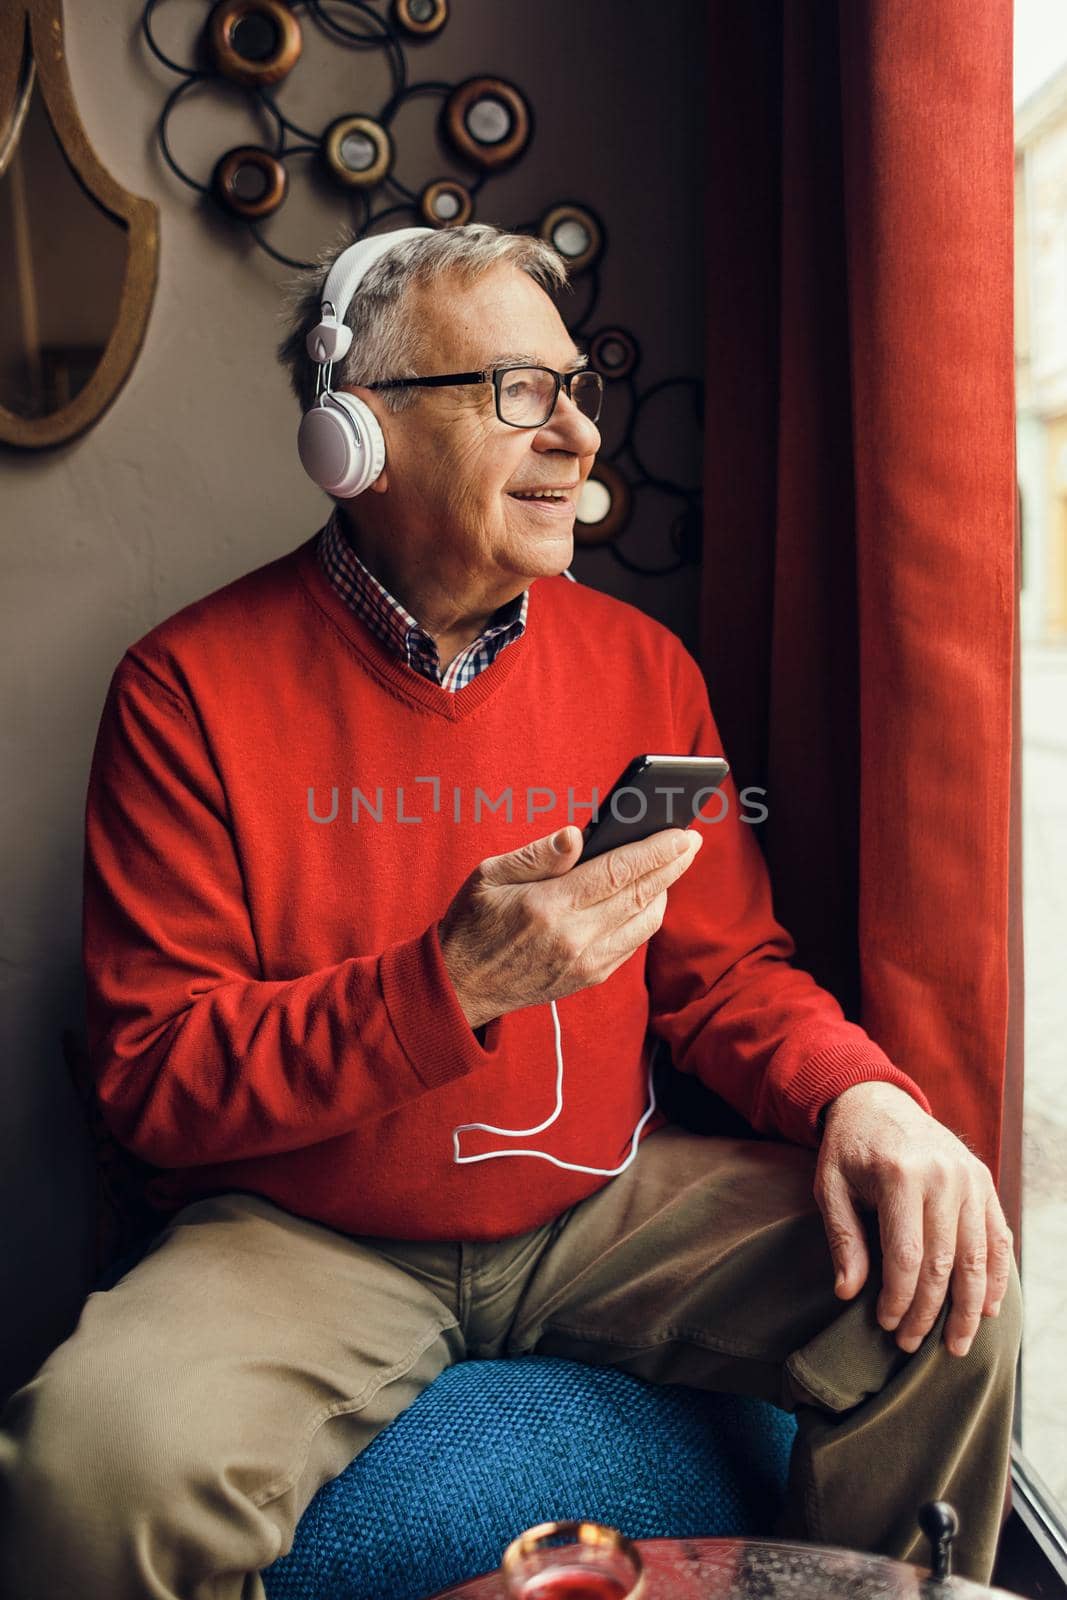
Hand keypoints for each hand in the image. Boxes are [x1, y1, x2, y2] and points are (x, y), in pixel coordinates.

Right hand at [438, 823, 701, 1030]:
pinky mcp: (589, 978)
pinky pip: (632, 943)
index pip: (617, 872)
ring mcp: (585, 963)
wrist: (460, 988)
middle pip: (640, 895)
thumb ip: (537, 855)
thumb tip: (577, 834)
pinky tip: (644, 895)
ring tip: (669, 865)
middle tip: (692, 841)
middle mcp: (573, 939)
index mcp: (547, 908)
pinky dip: (645, 916)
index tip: (682, 832)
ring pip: (644, 923)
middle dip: (672, 865)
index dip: (656, 851)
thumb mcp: (488, 877)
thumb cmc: (472, 924)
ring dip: (662, 891)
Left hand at [814, 1081, 1013, 1357]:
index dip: (899, 1299)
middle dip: (930, 1312)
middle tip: (912, 1345)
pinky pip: (996, 1236)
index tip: (885, 1325)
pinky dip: (994, 1275)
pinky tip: (987, 1308)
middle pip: (944, 1262)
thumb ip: (843, 1239)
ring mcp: (969, 1177)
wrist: (877, 1100)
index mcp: (900, 1174)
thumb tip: (848, 1294)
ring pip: (976, 1256)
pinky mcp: (983, 1180)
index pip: (906, 1256)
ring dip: (969, 1308)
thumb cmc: (848, 1149)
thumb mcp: (830, 1187)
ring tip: (956, 1345)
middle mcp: (942, 1175)